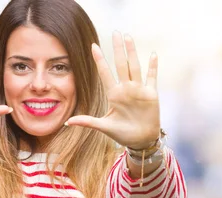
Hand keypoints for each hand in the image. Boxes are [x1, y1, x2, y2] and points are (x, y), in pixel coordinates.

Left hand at [65, 31, 159, 148]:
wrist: (140, 141)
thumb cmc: (122, 133)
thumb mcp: (103, 126)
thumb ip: (87, 121)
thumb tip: (68, 122)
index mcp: (113, 94)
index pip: (105, 73)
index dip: (99, 60)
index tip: (93, 46)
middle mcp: (125, 89)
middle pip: (120, 64)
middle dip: (117, 49)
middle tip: (116, 32)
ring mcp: (138, 90)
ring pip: (134, 66)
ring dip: (132, 52)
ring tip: (128, 37)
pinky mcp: (151, 94)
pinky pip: (152, 77)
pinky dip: (153, 66)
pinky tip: (152, 54)